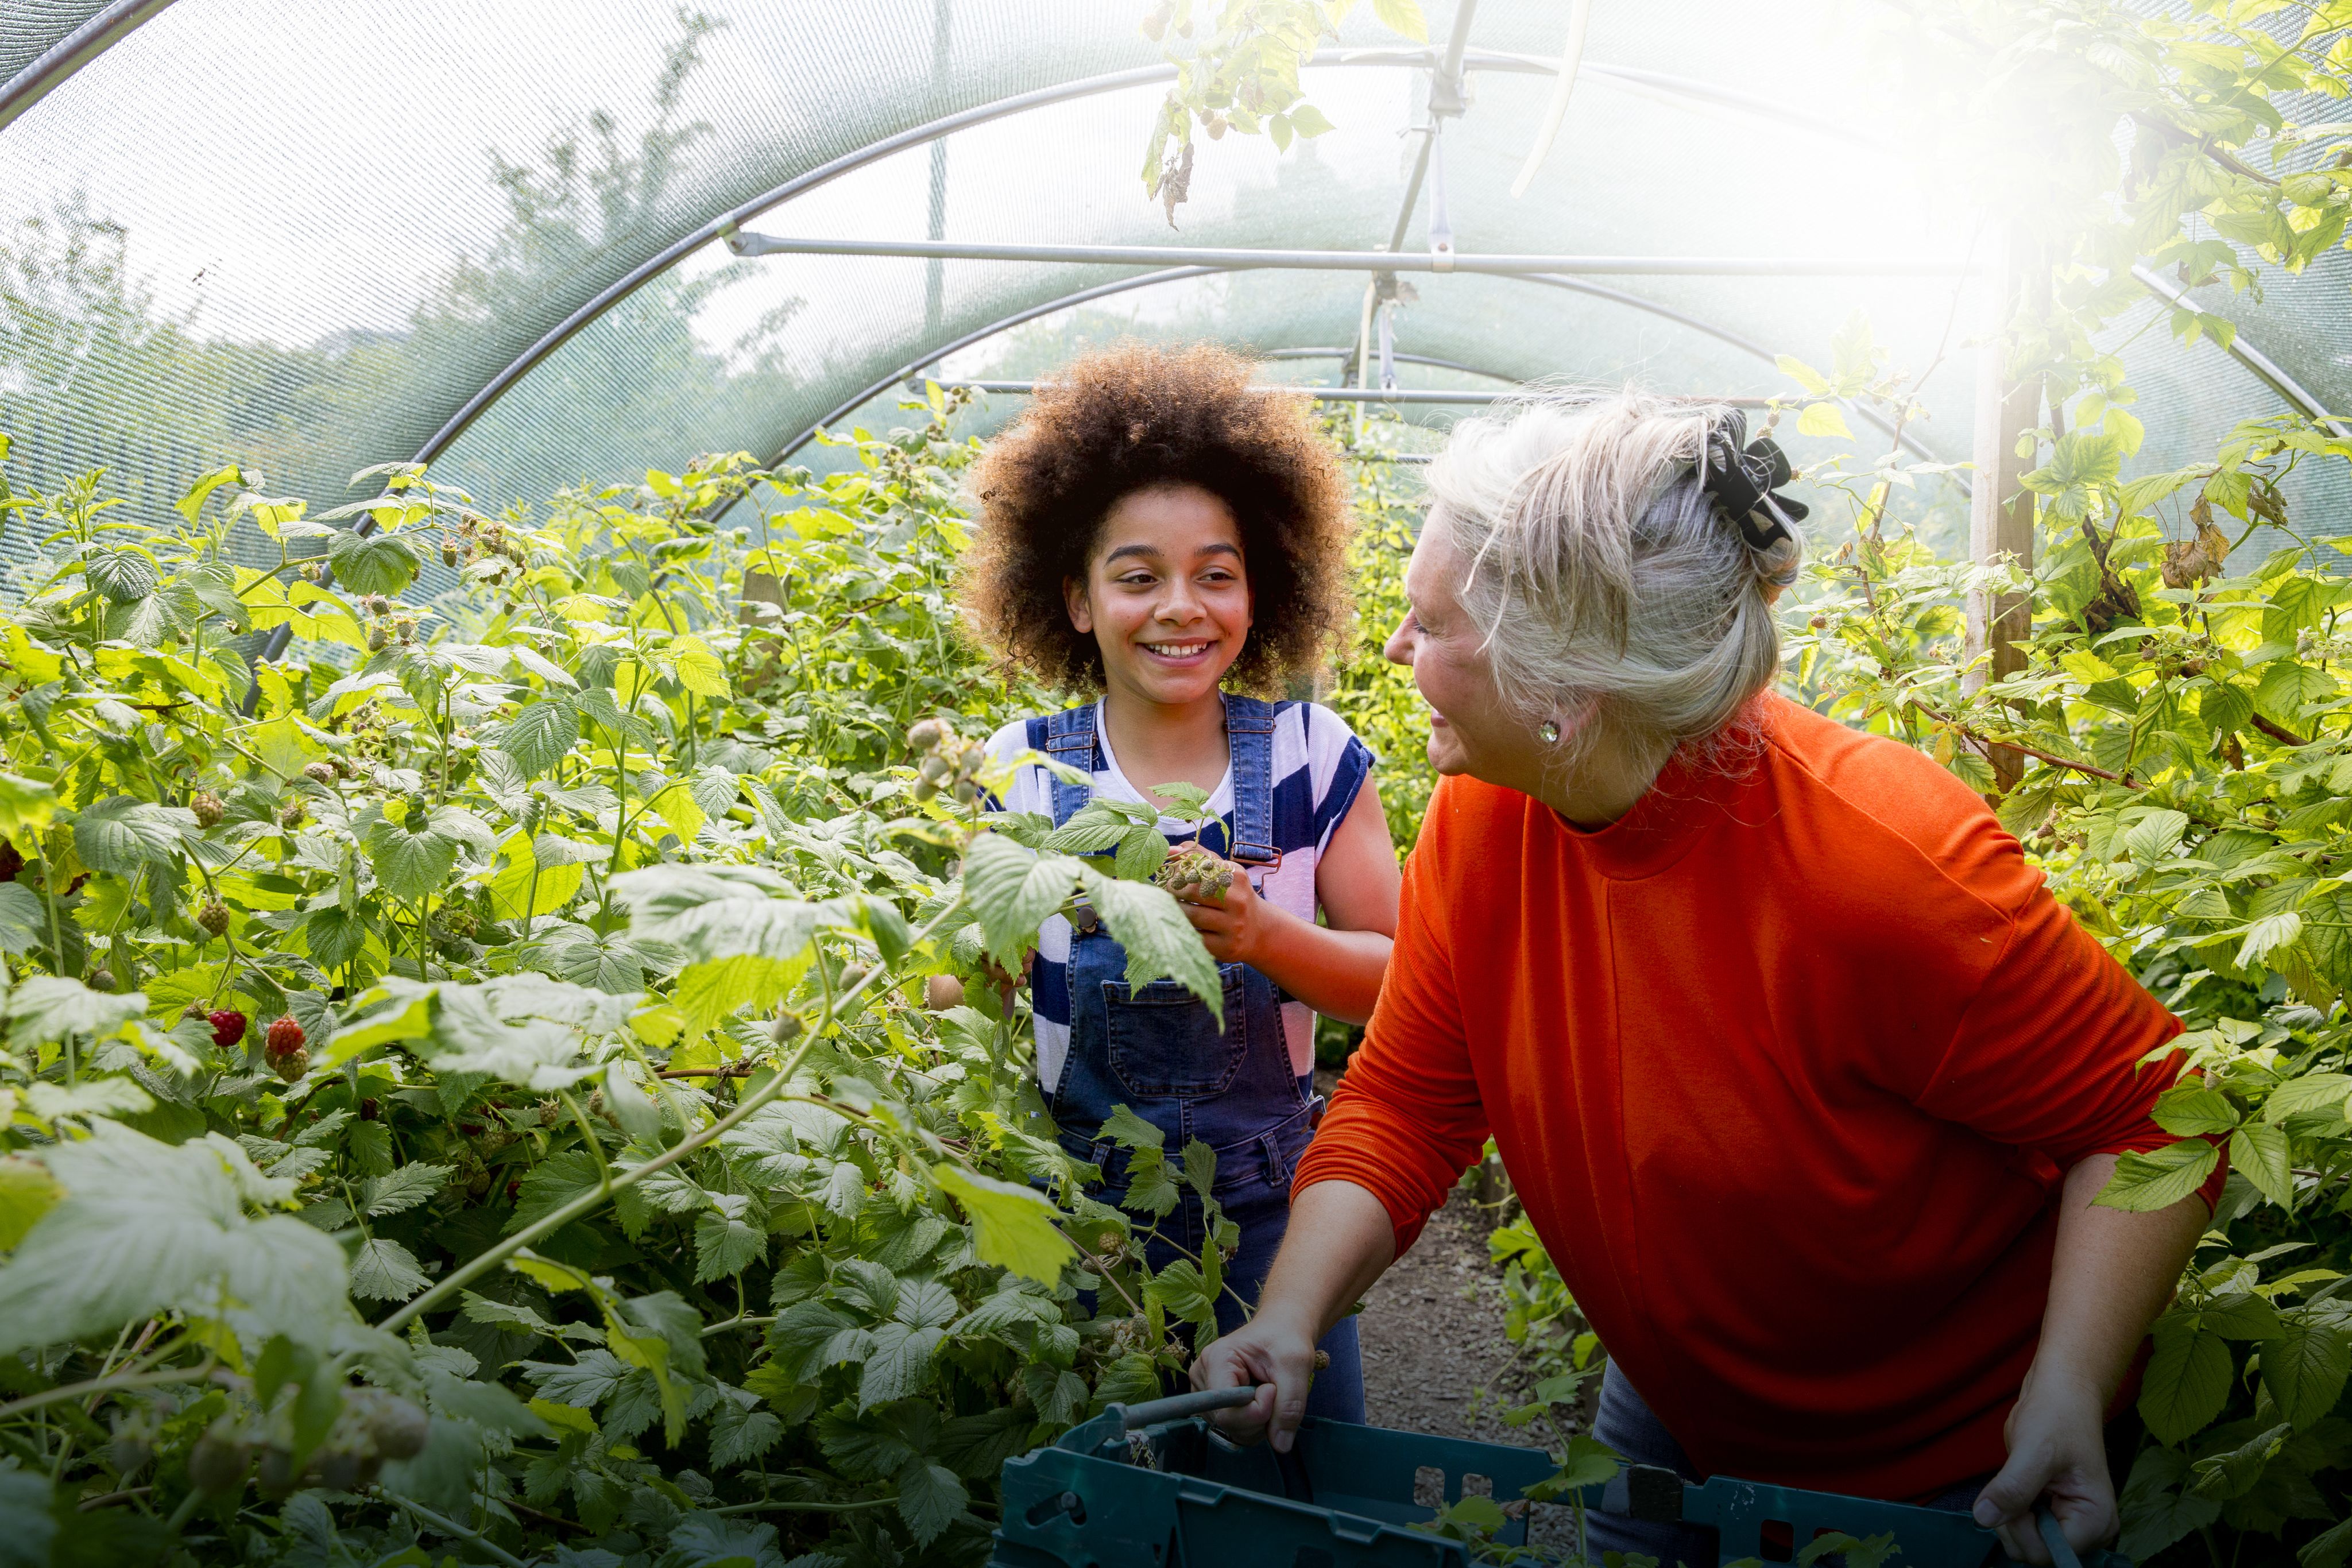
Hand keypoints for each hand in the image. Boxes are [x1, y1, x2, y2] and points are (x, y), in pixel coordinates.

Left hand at [1165, 849, 1273, 964]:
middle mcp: (1237, 901)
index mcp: (1236, 877)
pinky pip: (1195, 937)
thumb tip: (1170, 850)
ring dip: (1175, 910)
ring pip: (1191, 916)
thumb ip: (1198, 857)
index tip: (1169, 875)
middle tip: (1165, 891)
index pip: (1197, 868)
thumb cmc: (1232, 896)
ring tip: (1170, 906)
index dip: (1177, 871)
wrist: (1258, 930)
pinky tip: (1182, 924)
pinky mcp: (1226, 947)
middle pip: (1192, 891)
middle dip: (1173, 890)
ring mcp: (1233, 926)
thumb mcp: (1224, 873)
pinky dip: (1184, 929)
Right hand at [1189, 1306, 1319, 1452]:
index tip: (1275, 1389)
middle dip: (1262, 1417)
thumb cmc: (1286, 1338)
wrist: (1282, 1329)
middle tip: (1276, 1389)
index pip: (1227, 1411)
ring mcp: (1207, 1392)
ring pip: (1234, 1430)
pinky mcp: (1216, 1403)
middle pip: (1229, 1424)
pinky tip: (1263, 1401)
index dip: (1257, 1411)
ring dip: (1261, 1422)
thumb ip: (1289, 1405)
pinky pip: (1236, 1428)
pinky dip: (1256, 1423)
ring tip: (1270, 1392)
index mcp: (1215, 1359)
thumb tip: (1281, 1445)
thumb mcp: (1296, 1365)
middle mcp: (1202, 1376)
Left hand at [1975, 1373, 2115, 1564]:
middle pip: (2037, 1554)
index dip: (2024, 1531)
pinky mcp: (2052, 1513)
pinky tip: (2019, 1486)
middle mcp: (2088, 1529)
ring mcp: (2069, 1522)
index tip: (2014, 1498)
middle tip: (2013, 1484)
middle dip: (2015, 1524)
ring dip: (2011, 1517)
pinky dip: (2012, 1511)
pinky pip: (2023, 1528)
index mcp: (2096, 1520)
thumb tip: (1984, 1518)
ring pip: (2026, 1543)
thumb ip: (2012, 1487)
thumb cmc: (2058, 1416)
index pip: (2051, 1554)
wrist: (2060, 1394)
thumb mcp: (2034, 1449)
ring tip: (2018, 1481)